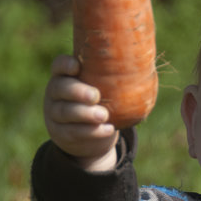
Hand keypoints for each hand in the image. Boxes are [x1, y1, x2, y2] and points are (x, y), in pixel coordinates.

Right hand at [43, 54, 118, 169]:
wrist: (89, 136)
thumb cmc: (100, 103)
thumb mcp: (102, 88)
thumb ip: (112, 77)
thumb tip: (145, 63)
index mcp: (64, 77)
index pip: (59, 66)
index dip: (65, 65)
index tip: (77, 67)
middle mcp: (55, 94)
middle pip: (59, 88)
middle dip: (77, 91)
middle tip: (95, 96)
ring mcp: (55, 114)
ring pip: (65, 112)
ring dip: (85, 114)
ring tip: (104, 115)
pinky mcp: (60, 133)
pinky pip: (73, 132)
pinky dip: (91, 132)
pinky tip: (107, 129)